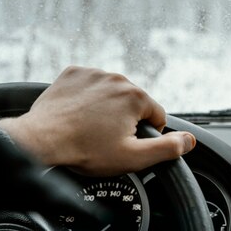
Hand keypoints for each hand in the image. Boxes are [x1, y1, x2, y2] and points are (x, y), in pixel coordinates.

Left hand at [0, 66, 195, 175]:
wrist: (41, 141)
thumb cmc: (86, 150)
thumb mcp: (134, 157)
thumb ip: (168, 148)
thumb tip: (189, 140)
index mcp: (136, 96)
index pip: (157, 116)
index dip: (147, 135)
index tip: (128, 144)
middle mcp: (118, 78)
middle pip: (135, 104)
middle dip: (126, 121)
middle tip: (107, 139)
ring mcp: (94, 74)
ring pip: (113, 94)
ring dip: (108, 109)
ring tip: (91, 128)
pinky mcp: (73, 73)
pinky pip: (91, 86)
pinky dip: (88, 99)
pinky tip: (79, 115)